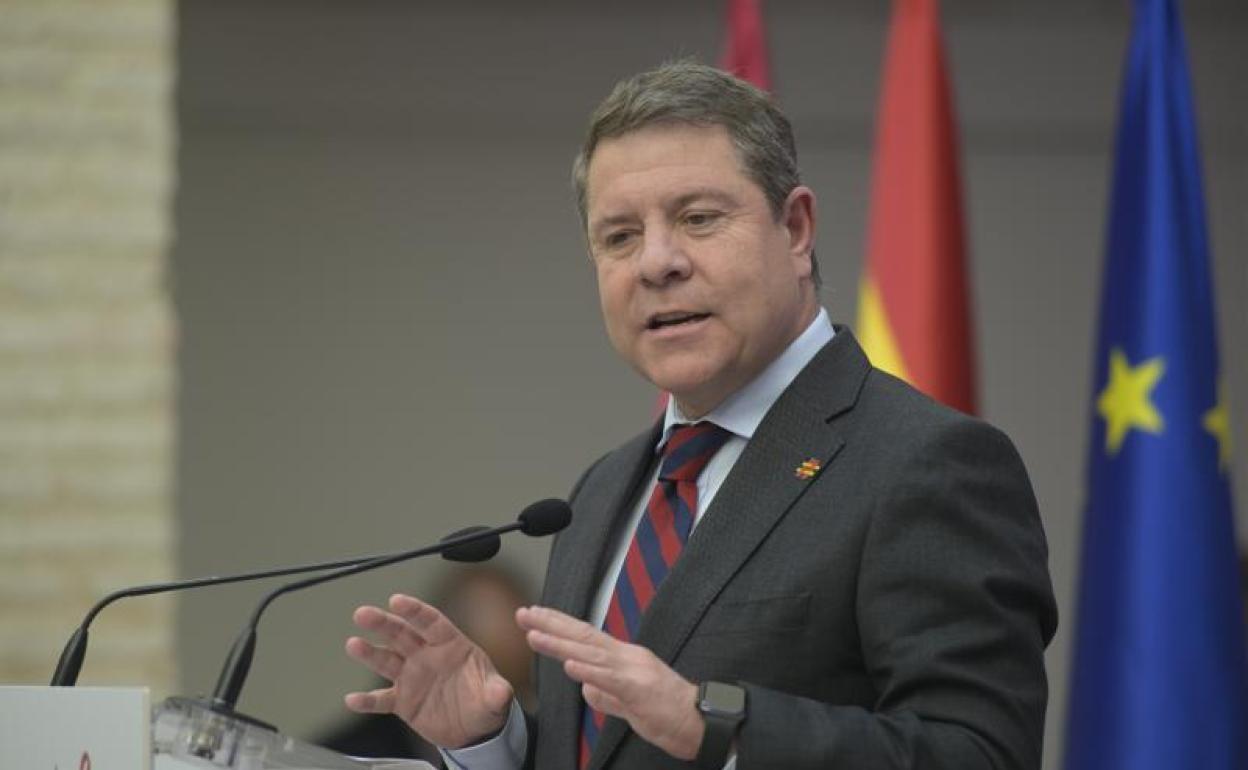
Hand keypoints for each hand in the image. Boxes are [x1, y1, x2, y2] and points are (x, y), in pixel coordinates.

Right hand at [344, 593, 513, 748]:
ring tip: (353, 644)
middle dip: (382, 623)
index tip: (396, 600)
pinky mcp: (402, 701)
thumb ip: (496, 692)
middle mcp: (426, 656)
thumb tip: (502, 692)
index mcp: (450, 645)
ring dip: (369, 653)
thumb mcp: (495, 696)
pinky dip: (367, 701)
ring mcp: (412, 677)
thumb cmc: (484, 701)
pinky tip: (353, 699)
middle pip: (401, 634)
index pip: (430, 622)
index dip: (414, 611)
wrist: (474, 730)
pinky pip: (381, 700)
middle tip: (363, 614)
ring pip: (387, 661)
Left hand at [516, 605, 703, 760]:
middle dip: (551, 624)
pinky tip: (569, 664)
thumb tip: (587, 689)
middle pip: (583, 636)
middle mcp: (627, 658)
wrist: (702, 722)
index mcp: (625, 658)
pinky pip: (610, 679)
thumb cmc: (669, 714)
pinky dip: (588, 670)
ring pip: (591, 654)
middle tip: (523, 613)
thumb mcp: (630, 703)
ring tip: (534, 635)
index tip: (535, 616)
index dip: (559, 626)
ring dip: (560, 644)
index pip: (586, 637)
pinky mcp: (640, 690)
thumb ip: (608, 695)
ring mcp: (634, 671)